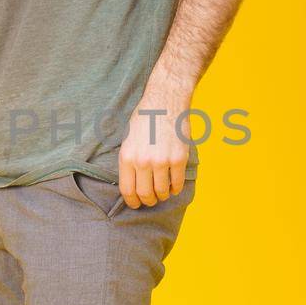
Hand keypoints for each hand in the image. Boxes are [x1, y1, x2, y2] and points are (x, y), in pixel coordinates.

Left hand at [117, 91, 190, 206]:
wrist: (165, 100)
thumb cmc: (145, 118)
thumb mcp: (128, 139)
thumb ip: (129, 161)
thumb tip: (132, 182)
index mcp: (127, 157)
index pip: (127, 190)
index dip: (132, 201)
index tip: (136, 204)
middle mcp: (143, 161)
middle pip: (145, 194)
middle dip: (148, 201)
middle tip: (151, 199)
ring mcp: (162, 161)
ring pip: (161, 192)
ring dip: (162, 195)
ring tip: (163, 192)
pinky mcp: (179, 159)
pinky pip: (177, 183)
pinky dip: (176, 188)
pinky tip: (174, 186)